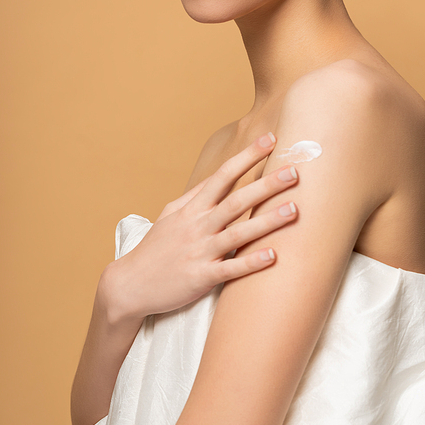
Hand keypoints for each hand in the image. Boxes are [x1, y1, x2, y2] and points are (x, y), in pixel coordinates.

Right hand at [98, 134, 298, 324]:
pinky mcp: (201, 277)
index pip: (223, 175)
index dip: (247, 156)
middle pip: (236, 200)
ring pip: (238, 232)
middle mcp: (198, 225)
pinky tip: (273, 256)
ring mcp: (200, 251)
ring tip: (294, 210)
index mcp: (192, 208)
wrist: (130, 285)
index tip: (270, 139)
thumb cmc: (155, 249)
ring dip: (268, 221)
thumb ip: (194, 197)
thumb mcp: (169, 215)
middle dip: (266, 185)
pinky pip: (231, 269)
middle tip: (294, 171)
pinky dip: (251, 262)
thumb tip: (216, 180)